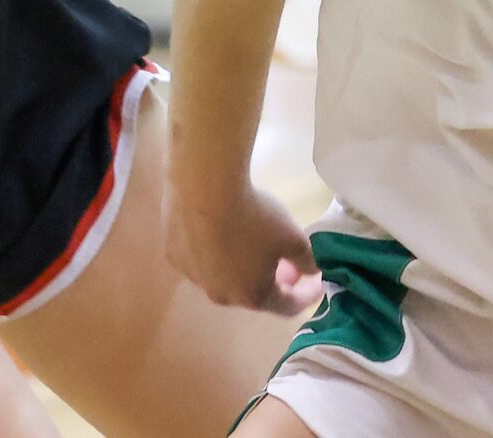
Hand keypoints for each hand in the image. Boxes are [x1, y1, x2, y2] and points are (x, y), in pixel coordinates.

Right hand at [166, 181, 322, 317]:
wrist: (205, 186)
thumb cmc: (254, 214)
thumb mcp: (293, 236)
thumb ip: (308, 260)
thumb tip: (312, 270)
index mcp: (251, 296)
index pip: (286, 306)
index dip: (306, 294)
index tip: (318, 281)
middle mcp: (219, 295)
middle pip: (252, 291)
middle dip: (272, 277)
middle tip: (283, 258)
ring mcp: (193, 277)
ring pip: (223, 275)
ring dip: (239, 263)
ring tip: (247, 237)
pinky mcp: (174, 254)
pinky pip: (199, 257)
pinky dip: (212, 248)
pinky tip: (217, 225)